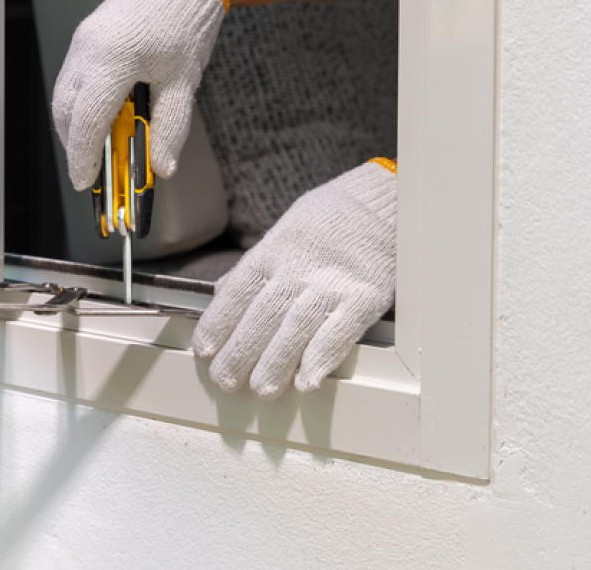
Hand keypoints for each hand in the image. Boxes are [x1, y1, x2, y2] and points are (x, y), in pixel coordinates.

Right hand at [50, 0, 227, 190]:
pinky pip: (72, 77)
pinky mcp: (85, 34)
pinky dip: (80, 103)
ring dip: (75, 124)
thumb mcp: (182, 85)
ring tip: (100, 145)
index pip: (87, 121)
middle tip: (93, 171)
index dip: (82, 157)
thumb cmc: (186, 28)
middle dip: (75, 145)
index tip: (86, 183)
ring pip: (64, 94)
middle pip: (66, 111)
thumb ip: (169, 130)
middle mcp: (89, 48)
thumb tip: (162, 169)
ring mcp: (83, 39)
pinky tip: (102, 115)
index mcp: (114, 60)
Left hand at [192, 159, 396, 397]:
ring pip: (296, 327)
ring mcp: (333, 282)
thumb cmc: (331, 220)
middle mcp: (299, 267)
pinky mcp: (366, 296)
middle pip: (263, 314)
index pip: (237, 291)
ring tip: (262, 389)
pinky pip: (341, 331)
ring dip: (276, 363)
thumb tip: (222, 295)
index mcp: (275, 250)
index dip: (219, 323)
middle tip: (226, 381)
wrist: (384, 200)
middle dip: (240, 352)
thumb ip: (257, 266)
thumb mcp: (286, 231)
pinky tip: (308, 381)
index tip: (205, 350)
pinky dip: (322, 357)